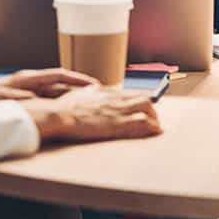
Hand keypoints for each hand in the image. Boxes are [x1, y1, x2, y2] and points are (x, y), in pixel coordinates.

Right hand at [0, 69, 97, 109]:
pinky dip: (32, 99)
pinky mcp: (0, 97)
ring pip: (40, 85)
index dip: (80, 80)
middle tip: (99, 88)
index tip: (99, 85)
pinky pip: (19, 98)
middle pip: (56, 77)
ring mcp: (12, 88)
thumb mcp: (19, 98)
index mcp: (29, 79)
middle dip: (78, 83)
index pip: (60, 76)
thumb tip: (61, 104)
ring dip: (60, 89)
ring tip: (77, 94)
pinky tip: (44, 103)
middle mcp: (23, 80)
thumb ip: (38, 99)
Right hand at [25, 86, 162, 143]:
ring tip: (156, 125)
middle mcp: (115, 97)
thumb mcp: (79, 94)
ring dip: (154, 117)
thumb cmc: (65, 107)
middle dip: (151, 107)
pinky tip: (156, 131)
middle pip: (142, 97)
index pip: (129, 92)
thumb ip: (90, 91)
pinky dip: (152, 126)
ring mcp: (117, 109)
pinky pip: (142, 121)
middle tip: (153, 117)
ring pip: (147, 106)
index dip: (139, 100)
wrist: (61, 115)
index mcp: (105, 91)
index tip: (144, 106)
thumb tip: (94, 88)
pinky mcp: (118, 123)